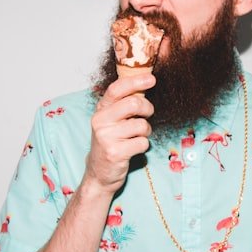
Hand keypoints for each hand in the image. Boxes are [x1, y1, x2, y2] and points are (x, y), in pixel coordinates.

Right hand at [83, 73, 155, 195]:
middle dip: (147, 108)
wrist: (99, 172)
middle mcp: (100, 121)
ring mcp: (106, 137)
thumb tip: (145, 83)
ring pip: (141, 125)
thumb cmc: (111, 141)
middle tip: (148, 114)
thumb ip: (124, 103)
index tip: (152, 79)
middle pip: (133, 104)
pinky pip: (142, 143)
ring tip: (138, 136)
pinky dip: (143, 145)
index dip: (135, 81)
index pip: (116, 89)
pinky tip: (133, 148)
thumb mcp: (112, 120)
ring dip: (146, 131)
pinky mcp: (115, 153)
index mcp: (101, 110)